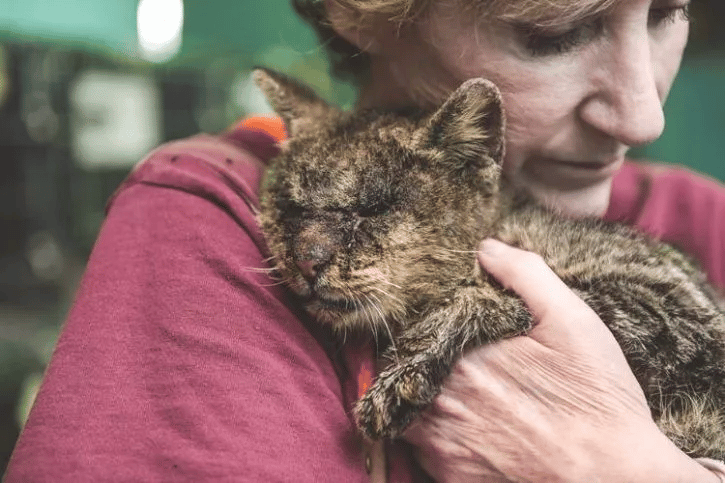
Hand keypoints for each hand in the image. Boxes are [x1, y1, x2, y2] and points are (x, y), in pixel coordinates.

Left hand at [403, 239, 717, 482]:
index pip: (416, 328)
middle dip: (418, 355)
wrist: (611, 475)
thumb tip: (485, 248)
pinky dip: (430, 432)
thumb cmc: (595, 397)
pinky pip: (419, 447)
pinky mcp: (451, 475)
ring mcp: (441, 442)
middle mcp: (442, 397)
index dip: (422, 321)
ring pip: (406, 405)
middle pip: (405, 365)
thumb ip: (524, 274)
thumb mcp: (571, 320)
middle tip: (443, 352)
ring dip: (417, 393)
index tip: (436, 321)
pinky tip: (461, 423)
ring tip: (447, 385)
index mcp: (463, 353)